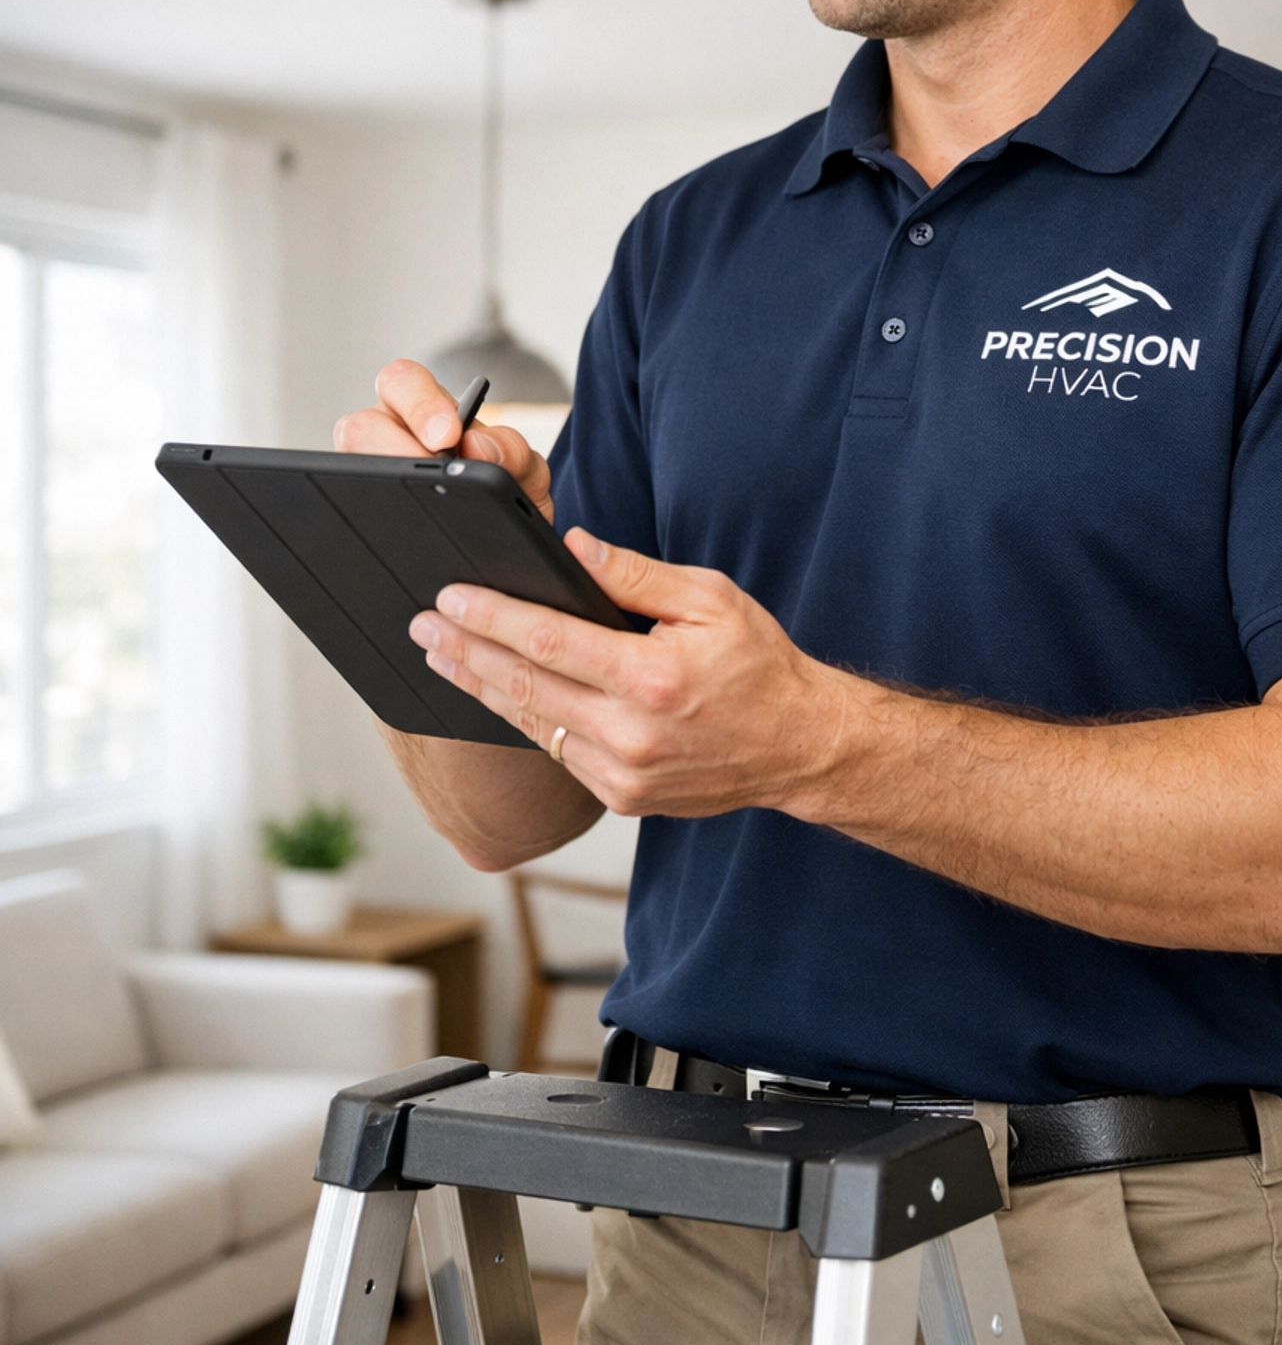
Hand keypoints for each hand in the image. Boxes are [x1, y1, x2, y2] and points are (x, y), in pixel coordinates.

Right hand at [335, 358, 553, 522]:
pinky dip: (371, 521)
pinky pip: (348, 514)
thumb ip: (513, 453)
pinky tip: (404, 542)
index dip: (419, 404)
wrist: (505, 553)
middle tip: (433, 475)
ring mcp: (365, 476)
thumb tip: (478, 444)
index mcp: (425, 412)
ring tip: (421, 512)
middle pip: (359, 425)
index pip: (401, 381)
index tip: (448, 434)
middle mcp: (386, 436)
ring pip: (343, 467)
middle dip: (394, 448)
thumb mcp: (524, 473)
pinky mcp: (359, 516)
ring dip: (382, 486)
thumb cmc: (508, 495)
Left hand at [409, 530, 855, 817]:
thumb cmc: (758, 665)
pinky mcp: (620, 797)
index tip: (449, 599)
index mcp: (652, 678)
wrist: (797, 746)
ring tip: (441, 657)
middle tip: (422, 627)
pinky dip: (522, 721)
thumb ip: (636, 575)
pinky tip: (495, 695)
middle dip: (465, 652)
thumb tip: (573, 546)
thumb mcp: (711, 598)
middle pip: (524, 688)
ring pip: (532, 725)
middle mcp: (631, 733)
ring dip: (480, 688)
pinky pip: (556, 753)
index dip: (492, 619)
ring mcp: (622, 774)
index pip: (549, 643)